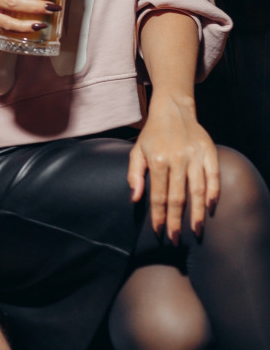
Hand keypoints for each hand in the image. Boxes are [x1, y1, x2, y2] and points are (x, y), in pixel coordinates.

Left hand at [127, 97, 219, 242]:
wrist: (173, 110)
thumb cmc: (152, 134)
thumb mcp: (137, 151)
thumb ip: (134, 175)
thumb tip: (135, 199)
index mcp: (158, 160)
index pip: (158, 195)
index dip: (158, 215)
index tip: (159, 231)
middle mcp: (177, 159)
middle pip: (177, 197)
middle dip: (176, 221)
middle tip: (176, 239)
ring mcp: (194, 156)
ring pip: (198, 190)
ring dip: (197, 212)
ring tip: (196, 230)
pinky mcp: (208, 151)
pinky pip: (213, 175)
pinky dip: (214, 192)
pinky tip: (211, 207)